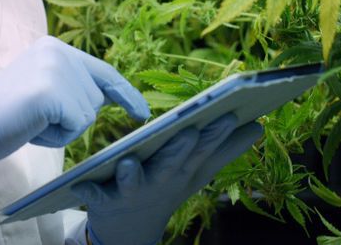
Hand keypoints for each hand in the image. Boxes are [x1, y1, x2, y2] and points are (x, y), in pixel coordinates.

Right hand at [0, 36, 149, 166]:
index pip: (102, 71)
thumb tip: (104, 98)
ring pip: (87, 115)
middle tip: (35, 117)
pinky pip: (77, 126)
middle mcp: (59, 51)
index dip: (125, 93)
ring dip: (63, 129)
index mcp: (55, 47)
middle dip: (72, 118)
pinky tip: (33, 127)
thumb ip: (70, 85)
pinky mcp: (53, 91)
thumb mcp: (42, 88)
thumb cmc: (4, 115)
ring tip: (32, 121)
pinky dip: (57, 136)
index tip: (142, 112)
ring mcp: (56, 69)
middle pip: (95, 98)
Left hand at [72, 114, 262, 244]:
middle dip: (181, 148)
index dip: (217, 133)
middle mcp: (162, 181)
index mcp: (184, 170)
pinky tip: (81, 184)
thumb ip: (226, 149)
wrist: (130, 227)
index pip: (203, 149)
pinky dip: (89, 190)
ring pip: (134, 181)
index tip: (230, 113)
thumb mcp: (198, 171)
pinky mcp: (105, 199)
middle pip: (172, 163)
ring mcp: (134, 191)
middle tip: (191, 130)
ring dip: (133, 174)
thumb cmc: (167, 186)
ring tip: (130, 161)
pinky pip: (95, 194)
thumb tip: (260, 127)